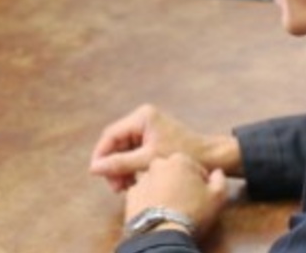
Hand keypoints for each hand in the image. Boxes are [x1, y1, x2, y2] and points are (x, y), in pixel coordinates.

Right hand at [89, 104, 239, 191]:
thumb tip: (94, 169)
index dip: (101, 154)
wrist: (211, 158)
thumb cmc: (184, 154)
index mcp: (142, 117)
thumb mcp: (148, 160)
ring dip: (121, 169)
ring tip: (124, 187)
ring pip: (124, 150)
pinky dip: (131, 168)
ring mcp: (148, 129)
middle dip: (113, 165)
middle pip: (116, 143)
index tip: (96, 173)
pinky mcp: (152, 139)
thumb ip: (120, 163)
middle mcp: (143, 119)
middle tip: (114, 186)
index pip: (111, 134)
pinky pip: (134, 153)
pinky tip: (133, 182)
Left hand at [125, 153, 227, 237]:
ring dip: (163, 190)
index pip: (195, 168)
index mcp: (180, 159)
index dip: (200, 182)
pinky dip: (150, 200)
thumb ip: (219, 180)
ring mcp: (142, 178)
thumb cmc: (193, 211)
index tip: (202, 195)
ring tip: (171, 208)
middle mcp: (158, 163)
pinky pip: (144, 195)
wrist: (162, 231)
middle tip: (186, 201)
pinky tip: (158, 212)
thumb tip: (217, 173)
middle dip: (179, 183)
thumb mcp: (218, 196)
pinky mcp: (131, 194)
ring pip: (157, 182)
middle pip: (173, 172)